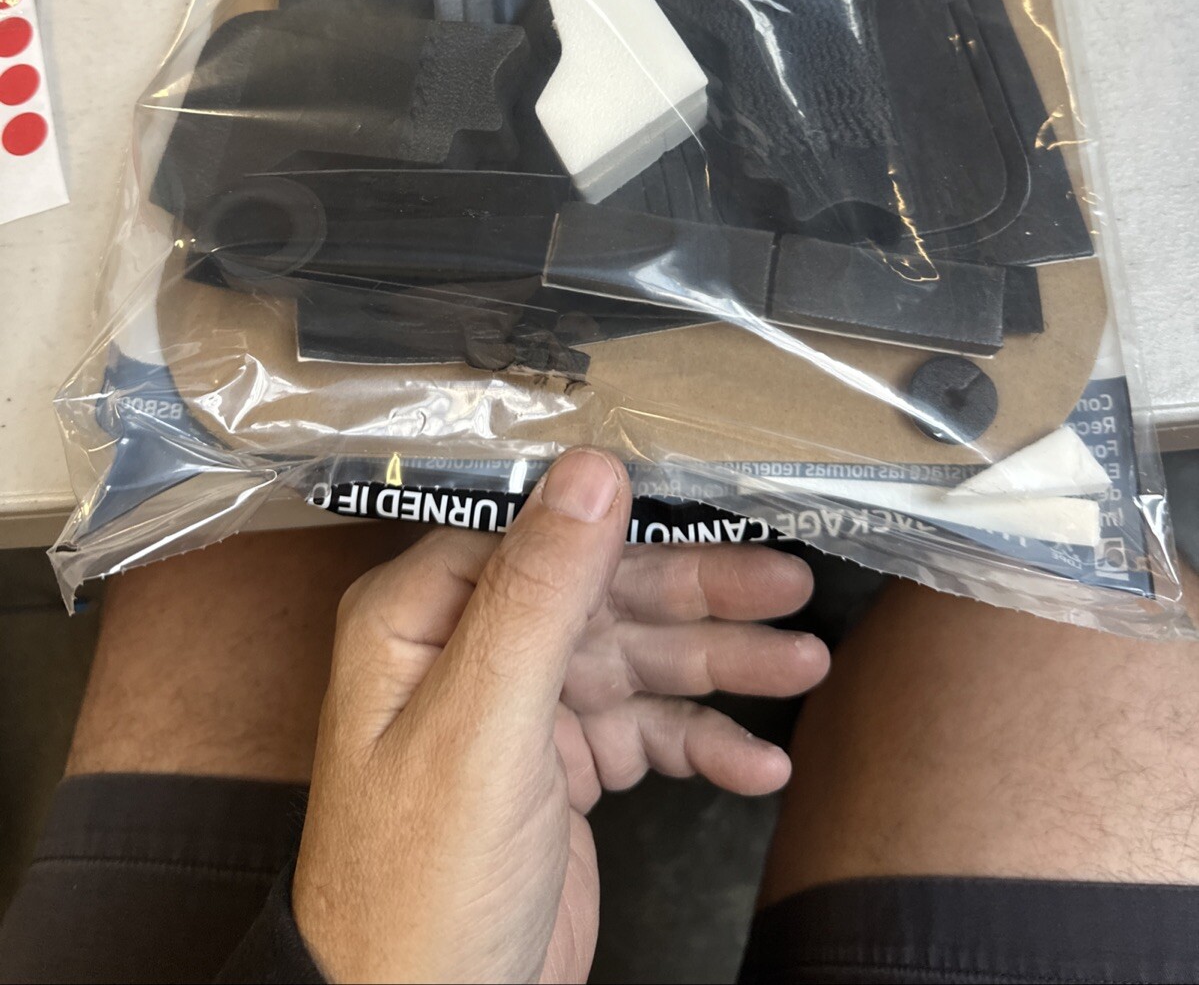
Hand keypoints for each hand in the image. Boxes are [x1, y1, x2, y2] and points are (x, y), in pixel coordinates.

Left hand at [293, 448, 827, 983]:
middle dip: (700, 596)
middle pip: (603, 594)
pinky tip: (758, 765)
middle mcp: (469, 652)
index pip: (542, 537)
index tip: (719, 514)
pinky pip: (645, 735)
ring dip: (721, 666)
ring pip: (636, 661)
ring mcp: (518, 713)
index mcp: (422, 617)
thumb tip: (590, 472)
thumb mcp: (484, 726)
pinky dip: (703, 744)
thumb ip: (540, 593)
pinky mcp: (559, 773)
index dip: (632, 526)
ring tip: (804, 666)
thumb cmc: (418, 892)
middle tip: (788, 586)